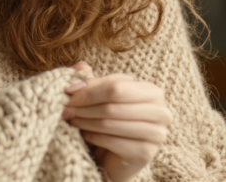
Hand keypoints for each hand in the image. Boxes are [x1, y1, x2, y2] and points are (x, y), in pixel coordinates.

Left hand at [62, 62, 171, 181]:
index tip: (67, 92)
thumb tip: (81, 66)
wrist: (114, 158)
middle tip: (65, 109)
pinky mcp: (145, 153)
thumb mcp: (100, 97)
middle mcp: (160, 111)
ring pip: (110, 122)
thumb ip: (91, 79)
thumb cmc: (108, 122)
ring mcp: (156, 134)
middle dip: (84, 106)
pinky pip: (111, 141)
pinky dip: (93, 137)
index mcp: (152, 92)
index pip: (115, 86)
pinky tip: (84, 135)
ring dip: (85, 121)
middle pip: (112, 104)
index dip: (88, 89)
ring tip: (71, 120)